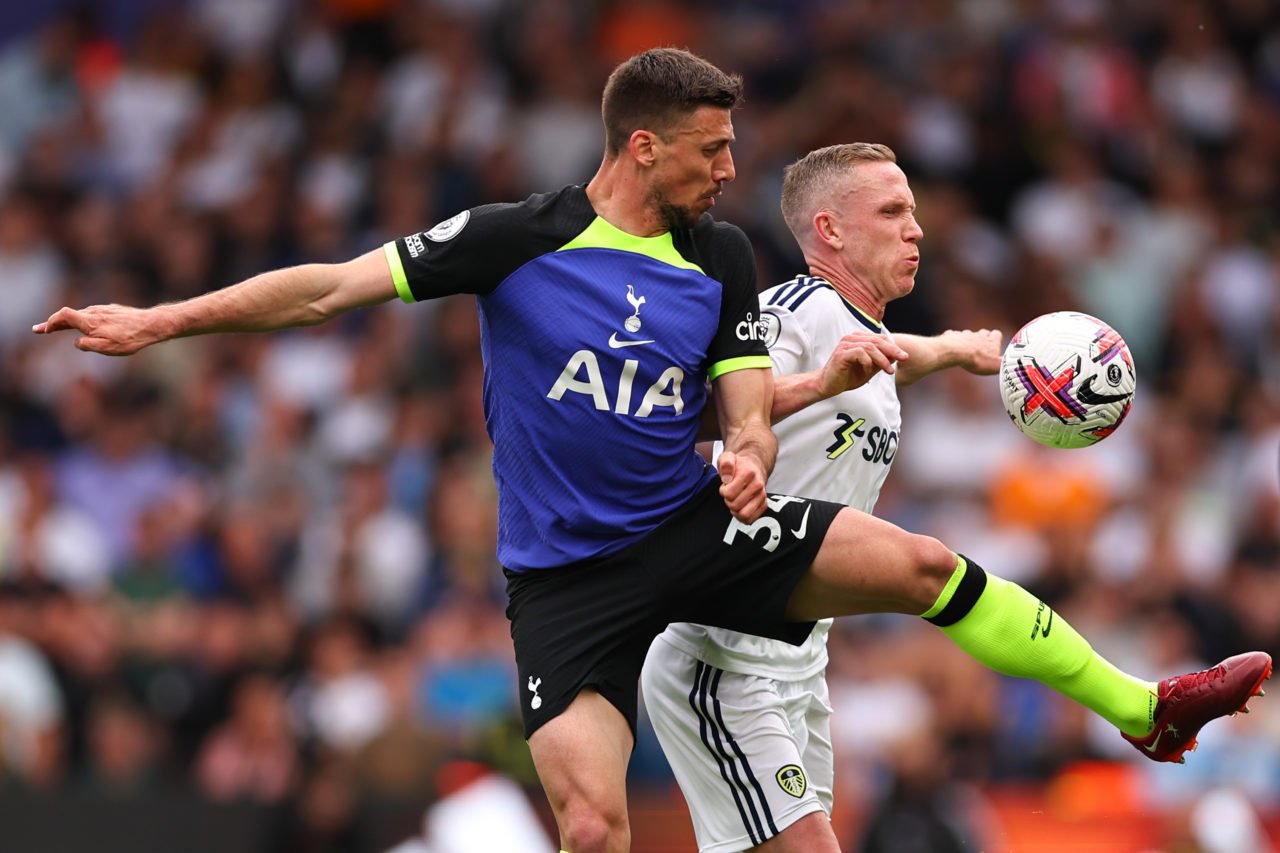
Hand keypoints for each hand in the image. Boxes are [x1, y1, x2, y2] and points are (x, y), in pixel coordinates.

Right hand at [33, 305, 165, 355]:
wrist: (151, 325)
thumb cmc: (129, 339)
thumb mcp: (106, 348)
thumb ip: (87, 345)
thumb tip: (77, 342)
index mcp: (89, 321)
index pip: (63, 316)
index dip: (51, 322)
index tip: (44, 330)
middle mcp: (94, 312)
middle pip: (69, 315)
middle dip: (53, 323)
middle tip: (39, 329)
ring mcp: (104, 309)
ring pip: (82, 315)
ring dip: (68, 321)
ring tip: (57, 327)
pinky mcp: (113, 310)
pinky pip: (94, 315)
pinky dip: (84, 320)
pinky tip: (85, 325)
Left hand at [717, 450, 767, 522]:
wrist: (754, 467)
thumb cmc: (738, 465)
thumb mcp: (727, 457)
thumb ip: (725, 464)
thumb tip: (727, 479)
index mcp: (748, 473)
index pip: (729, 493)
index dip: (723, 491)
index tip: (726, 485)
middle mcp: (758, 485)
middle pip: (735, 505)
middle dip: (728, 501)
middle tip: (730, 493)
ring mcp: (762, 496)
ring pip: (744, 515)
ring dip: (735, 510)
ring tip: (735, 501)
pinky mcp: (764, 505)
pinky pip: (751, 519)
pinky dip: (743, 516)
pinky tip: (740, 507)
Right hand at [818, 332, 907, 397]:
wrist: (828, 386)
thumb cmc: (846, 377)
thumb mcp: (869, 369)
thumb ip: (881, 362)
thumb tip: (896, 356)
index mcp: (858, 339)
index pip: (879, 338)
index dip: (893, 347)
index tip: (904, 357)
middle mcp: (852, 338)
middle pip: (877, 340)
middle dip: (892, 350)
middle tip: (904, 358)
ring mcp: (846, 344)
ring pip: (870, 347)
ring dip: (882, 359)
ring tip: (889, 370)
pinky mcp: (841, 353)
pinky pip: (860, 353)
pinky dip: (868, 362)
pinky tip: (868, 372)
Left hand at [951, 329, 1001, 374]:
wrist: (956, 352)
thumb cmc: (977, 360)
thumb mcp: (995, 366)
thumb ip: (1004, 364)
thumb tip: (1011, 364)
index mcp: (991, 340)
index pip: (997, 334)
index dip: (996, 339)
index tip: (994, 345)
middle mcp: (979, 334)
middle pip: (983, 333)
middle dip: (982, 339)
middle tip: (980, 349)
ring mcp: (965, 334)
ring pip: (968, 334)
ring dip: (968, 340)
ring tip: (965, 350)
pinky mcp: (953, 335)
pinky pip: (954, 335)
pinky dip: (954, 340)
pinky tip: (952, 347)